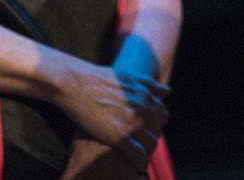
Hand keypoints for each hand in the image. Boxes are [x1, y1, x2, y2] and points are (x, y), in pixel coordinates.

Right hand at [52, 60, 167, 172]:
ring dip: (145, 152)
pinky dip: (139, 162)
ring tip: (136, 156)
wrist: (75, 84)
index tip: (145, 131)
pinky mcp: (120, 136)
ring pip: (150, 145)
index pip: (162, 116)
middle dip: (149, 139)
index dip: (154, 125)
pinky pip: (138, 155)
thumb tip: (167, 92)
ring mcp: (133, 122)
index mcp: (146, 95)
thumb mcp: (127, 77)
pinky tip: (135, 165)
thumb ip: (149, 86)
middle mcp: (143, 108)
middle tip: (138, 145)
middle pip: (157, 131)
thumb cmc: (96, 79)